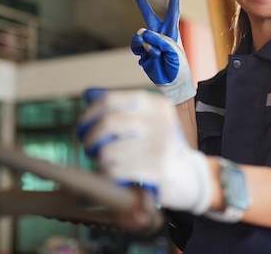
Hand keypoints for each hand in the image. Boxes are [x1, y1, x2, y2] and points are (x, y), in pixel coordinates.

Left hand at [77, 89, 211, 213]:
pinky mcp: (158, 169)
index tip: (82, 126)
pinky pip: (116, 170)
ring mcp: (161, 145)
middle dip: (91, 137)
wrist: (188, 176)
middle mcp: (161, 121)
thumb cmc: (159, 146)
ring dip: (102, 159)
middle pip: (109, 123)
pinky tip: (120, 173)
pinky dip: (111, 173)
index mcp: (156, 105)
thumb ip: (121, 108)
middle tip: (89, 147)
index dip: (90, 113)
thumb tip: (89, 94)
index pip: (111, 100)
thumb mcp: (148, 121)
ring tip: (110, 162)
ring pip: (108, 151)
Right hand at [131, 0, 195, 104]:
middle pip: (150, 17)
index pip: (172, 13)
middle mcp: (160, 36)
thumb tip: (142, 34)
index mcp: (172, 33)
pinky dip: (140, 49)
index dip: (174, 1)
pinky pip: (135, 45)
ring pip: (140, 34)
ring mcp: (150, 44)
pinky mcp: (142, 53)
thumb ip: (159, 40)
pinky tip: (146, 56)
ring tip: (155, 53)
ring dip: (146, 43)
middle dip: (144, 6)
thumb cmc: (178, 67)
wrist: (172, 84)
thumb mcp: (174, 51)